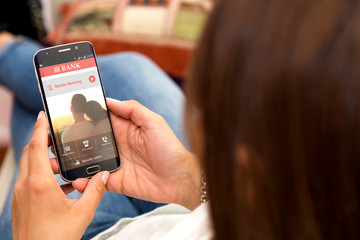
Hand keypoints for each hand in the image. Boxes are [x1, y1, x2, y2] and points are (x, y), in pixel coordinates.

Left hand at [12, 111, 108, 239]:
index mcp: (39, 184)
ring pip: (30, 166)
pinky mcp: (20, 202)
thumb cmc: (55, 238)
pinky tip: (62, 184)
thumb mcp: (82, 213)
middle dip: (42, 139)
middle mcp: (25, 185)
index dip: (39, 128)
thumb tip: (105, 175)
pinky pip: (30, 179)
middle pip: (30, 152)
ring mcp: (20, 194)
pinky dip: (43, 174)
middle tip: (56, 133)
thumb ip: (95, 191)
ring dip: (43, 158)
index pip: (36, 147)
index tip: (43, 114)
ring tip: (63, 161)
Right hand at [71, 99, 201, 209]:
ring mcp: (115, 163)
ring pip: (89, 160)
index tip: (69, 108)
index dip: (87, 113)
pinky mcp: (115, 181)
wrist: (180, 179)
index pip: (102, 117)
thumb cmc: (170, 149)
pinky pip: (96, 181)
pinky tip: (76, 179)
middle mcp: (118, 144)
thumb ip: (134, 110)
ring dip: (75, 159)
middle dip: (74, 137)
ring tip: (59, 159)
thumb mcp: (155, 123)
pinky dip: (85, 181)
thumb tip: (110, 100)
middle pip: (90, 138)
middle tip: (56, 136)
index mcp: (126, 128)